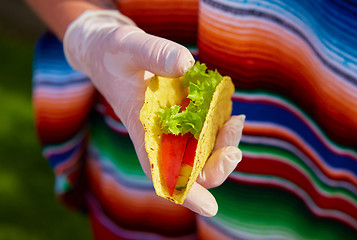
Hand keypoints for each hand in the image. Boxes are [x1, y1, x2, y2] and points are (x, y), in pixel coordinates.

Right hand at [63, 10, 243, 216]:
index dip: (185, 193)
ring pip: (203, 151)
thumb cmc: (112, 52)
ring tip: (237, 121)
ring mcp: (171, 126)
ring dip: (224, 146)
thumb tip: (187, 64)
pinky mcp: (180, 113)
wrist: (107, 51)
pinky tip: (231, 111)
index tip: (210, 207)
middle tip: (234, 144)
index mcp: (142, 131)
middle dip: (217, 164)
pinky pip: (205, 129)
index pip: (161, 173)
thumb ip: (155, 54)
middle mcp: (159, 136)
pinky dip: (221, 127)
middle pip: (191, 168)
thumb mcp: (129, 45)